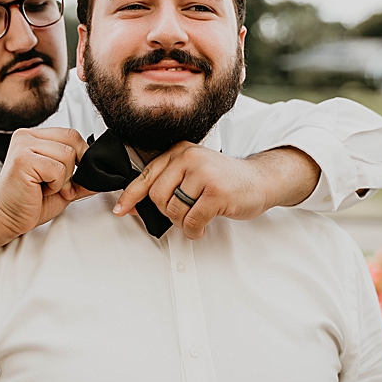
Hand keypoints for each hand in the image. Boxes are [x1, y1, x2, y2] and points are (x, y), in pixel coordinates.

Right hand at [0, 127, 92, 267]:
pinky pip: (57, 168)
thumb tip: (105, 173)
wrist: (6, 218)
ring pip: (67, 155)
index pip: (72, 134)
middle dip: (72, 170)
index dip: (80, 156)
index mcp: (35, 136)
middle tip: (57, 186)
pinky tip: (40, 189)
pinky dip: (55, 184)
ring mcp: (23, 145)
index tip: (70, 177)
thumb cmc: (30, 201)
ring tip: (45, 187)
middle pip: (73, 142)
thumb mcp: (62, 185)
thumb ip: (82, 176)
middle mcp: (26, 136)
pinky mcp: (22, 159)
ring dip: (63, 179)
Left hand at [115, 144, 320, 238]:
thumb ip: (168, 182)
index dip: (131, 195)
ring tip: (199, 216)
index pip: (147, 174)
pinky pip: (191, 221)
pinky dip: (195, 230)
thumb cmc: (226, 179)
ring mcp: (204, 173)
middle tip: (185, 213)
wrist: (261, 180)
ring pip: (174, 210)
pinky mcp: (216, 192)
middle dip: (168, 212)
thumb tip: (134, 204)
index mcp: (181, 150)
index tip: (121, 209)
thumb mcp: (195, 171)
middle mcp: (191, 157)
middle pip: (158, 196)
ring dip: (184, 222)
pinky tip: (204, 225)